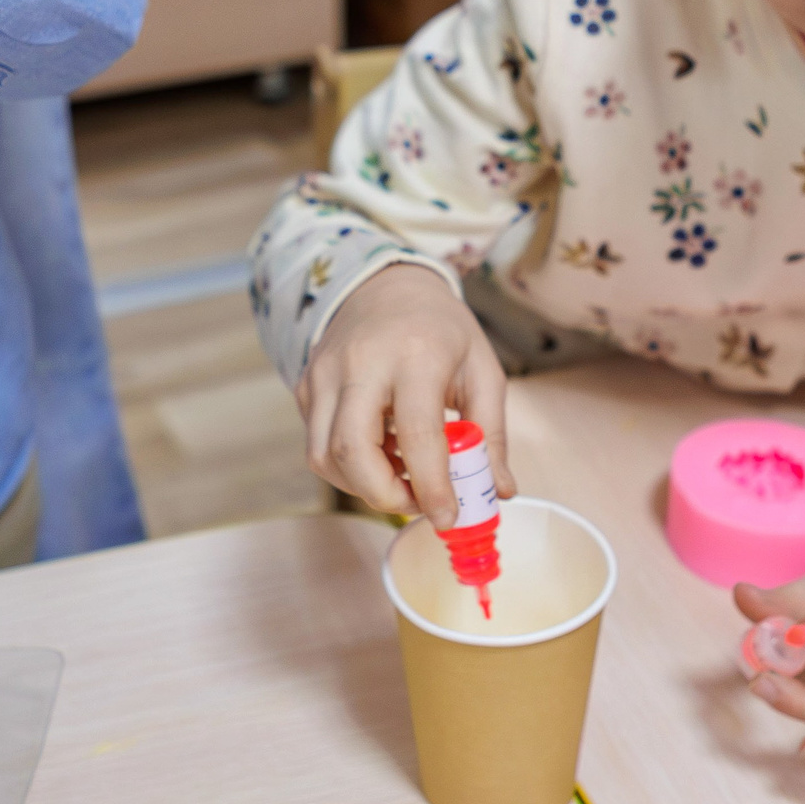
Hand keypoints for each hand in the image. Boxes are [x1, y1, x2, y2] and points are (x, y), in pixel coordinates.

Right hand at [293, 261, 511, 528]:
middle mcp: (360, 363)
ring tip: (402, 474)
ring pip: (324, 456)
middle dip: (385, 495)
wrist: (386, 285)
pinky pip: (317, 444)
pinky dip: (348, 464)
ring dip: (362, 484)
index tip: (448, 518)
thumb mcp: (482, 370)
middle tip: (418, 502)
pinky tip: (381, 451)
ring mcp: (324, 373)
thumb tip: (498, 491)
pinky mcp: (306, 386)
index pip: (417, 435)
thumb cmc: (441, 329)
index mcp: (415, 355)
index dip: (432, 487)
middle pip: (352, 452)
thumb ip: (491, 433)